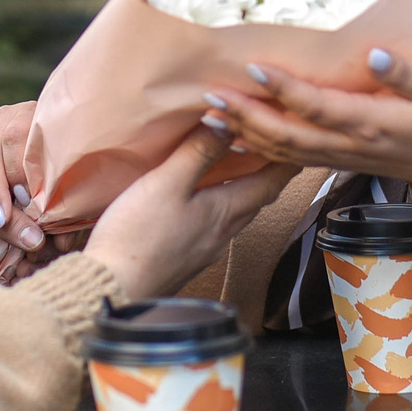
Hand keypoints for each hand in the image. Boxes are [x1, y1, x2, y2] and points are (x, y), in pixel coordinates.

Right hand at [83, 120, 298, 299]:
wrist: (114, 289)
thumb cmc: (138, 237)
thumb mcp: (167, 183)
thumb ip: (198, 152)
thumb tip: (228, 121)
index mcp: (225, 212)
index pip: (270, 182)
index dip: (287, 159)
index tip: (298, 137)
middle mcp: (223, 232)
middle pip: (258, 197)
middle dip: (270, 170)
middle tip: (274, 144)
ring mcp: (206, 247)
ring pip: (238, 211)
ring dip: (246, 186)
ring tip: (243, 163)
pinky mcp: (187, 255)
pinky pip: (217, 222)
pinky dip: (222, 201)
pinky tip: (206, 196)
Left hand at [202, 48, 411, 187]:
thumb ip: (406, 73)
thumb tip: (373, 55)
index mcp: (372, 125)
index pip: (319, 107)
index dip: (285, 89)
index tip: (254, 67)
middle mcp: (348, 146)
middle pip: (288, 135)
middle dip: (246, 116)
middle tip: (210, 95)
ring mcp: (338, 158)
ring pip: (283, 151)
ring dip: (244, 132)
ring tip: (210, 113)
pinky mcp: (334, 162)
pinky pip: (289, 159)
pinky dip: (258, 148)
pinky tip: (234, 136)